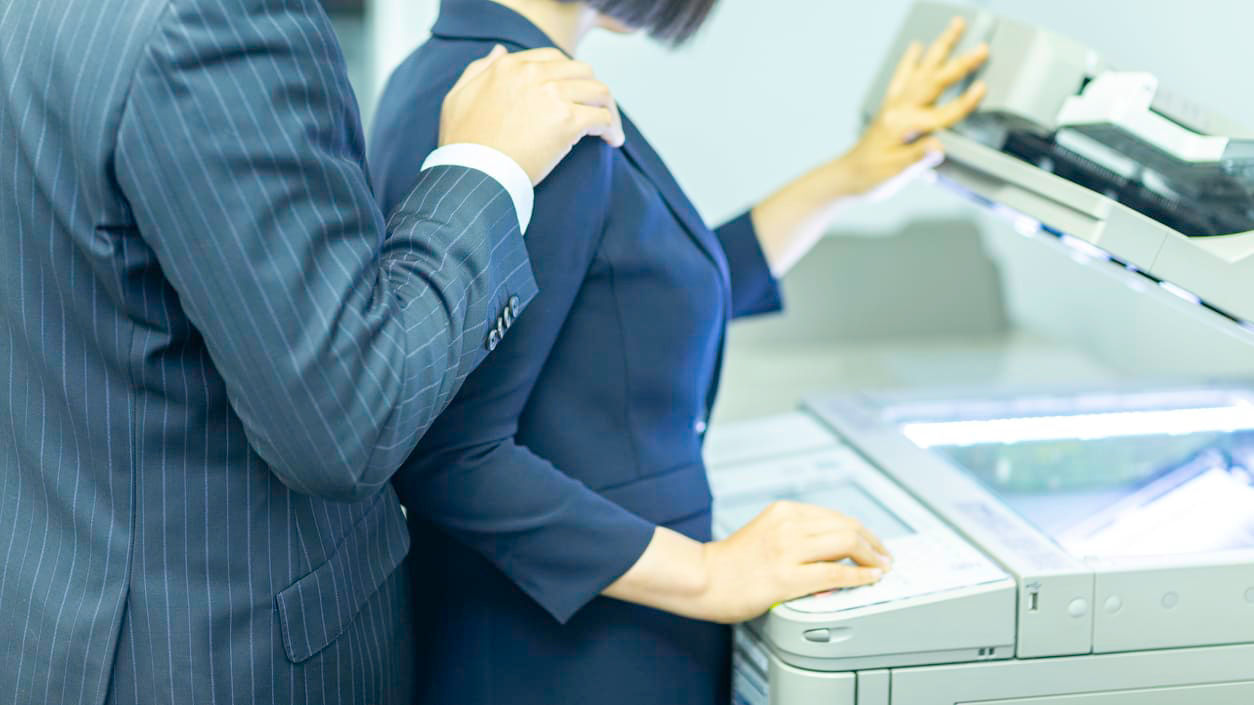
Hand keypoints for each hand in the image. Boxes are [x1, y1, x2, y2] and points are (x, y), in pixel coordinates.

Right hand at [439, 45, 625, 184]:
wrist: (473, 173)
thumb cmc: (463, 143)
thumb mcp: (459, 96)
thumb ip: (479, 69)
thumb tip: (499, 51)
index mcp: (510, 67)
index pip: (553, 58)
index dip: (569, 76)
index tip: (574, 95)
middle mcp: (534, 74)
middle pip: (582, 71)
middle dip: (592, 90)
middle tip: (596, 111)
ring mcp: (553, 96)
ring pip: (598, 91)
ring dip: (607, 108)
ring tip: (609, 128)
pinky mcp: (567, 122)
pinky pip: (602, 117)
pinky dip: (612, 128)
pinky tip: (612, 141)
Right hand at [696, 501, 892, 622]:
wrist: (703, 578)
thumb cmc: (731, 562)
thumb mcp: (766, 531)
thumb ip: (797, 533)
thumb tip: (835, 548)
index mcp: (784, 511)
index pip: (835, 516)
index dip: (861, 530)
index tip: (872, 542)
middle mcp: (787, 524)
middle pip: (846, 527)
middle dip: (873, 542)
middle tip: (885, 556)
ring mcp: (787, 550)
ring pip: (846, 544)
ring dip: (871, 557)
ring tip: (881, 567)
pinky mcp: (786, 577)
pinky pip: (834, 573)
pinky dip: (859, 575)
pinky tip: (869, 578)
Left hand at [748, 18, 987, 276]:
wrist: (846, 176)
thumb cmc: (871, 178)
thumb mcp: (896, 173)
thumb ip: (918, 158)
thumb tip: (939, 146)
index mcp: (904, 127)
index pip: (942, 114)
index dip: (964, 103)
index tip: (982, 88)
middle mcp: (899, 110)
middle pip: (934, 82)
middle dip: (959, 65)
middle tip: (981, 48)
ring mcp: (894, 104)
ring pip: (921, 70)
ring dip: (940, 48)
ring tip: (956, 26)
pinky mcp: (890, 105)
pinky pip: (901, 76)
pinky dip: (910, 60)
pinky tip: (916, 46)